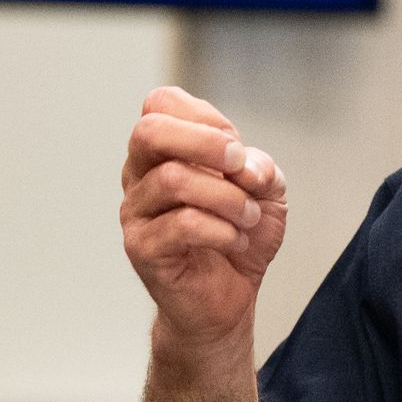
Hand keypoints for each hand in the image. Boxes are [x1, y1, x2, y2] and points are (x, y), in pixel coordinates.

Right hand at [120, 87, 287, 356]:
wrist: (228, 298)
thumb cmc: (239, 236)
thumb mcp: (266, 192)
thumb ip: (259, 167)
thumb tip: (245, 165)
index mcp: (165, 151)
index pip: (161, 103)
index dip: (208, 117)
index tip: (238, 150)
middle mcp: (140, 175)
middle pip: (149, 131)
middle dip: (207, 143)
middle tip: (241, 168)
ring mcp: (136, 211)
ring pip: (174, 180)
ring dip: (228, 198)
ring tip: (248, 217)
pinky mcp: (142, 248)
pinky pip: (182, 224)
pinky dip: (223, 230)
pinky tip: (236, 242)